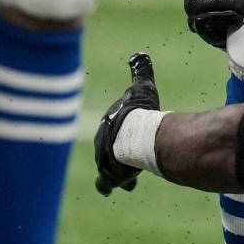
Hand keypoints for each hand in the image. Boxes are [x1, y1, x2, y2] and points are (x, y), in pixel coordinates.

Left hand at [94, 52, 159, 196]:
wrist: (131, 134)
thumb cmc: (137, 111)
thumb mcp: (141, 88)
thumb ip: (141, 71)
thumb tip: (138, 54)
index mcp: (107, 124)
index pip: (113, 129)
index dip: (123, 132)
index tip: (130, 135)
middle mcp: (101, 143)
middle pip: (110, 150)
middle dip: (119, 153)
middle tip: (131, 156)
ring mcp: (104, 160)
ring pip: (111, 167)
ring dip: (120, 170)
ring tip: (129, 175)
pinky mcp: (109, 175)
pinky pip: (105, 183)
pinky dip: (107, 186)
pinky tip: (108, 190)